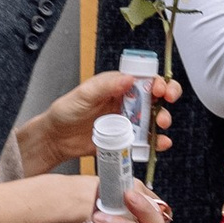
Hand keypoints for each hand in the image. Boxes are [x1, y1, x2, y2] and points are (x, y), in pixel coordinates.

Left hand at [16, 69, 173, 176]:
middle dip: (167, 98)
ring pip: (155, 118)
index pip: (146, 78)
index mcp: (119, 86)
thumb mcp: (84, 94)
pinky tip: (160, 143)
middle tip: (165, 103)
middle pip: (157, 97)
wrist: (56, 139)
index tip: (160, 88)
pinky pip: (147, 140)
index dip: (159, 81)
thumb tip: (129, 78)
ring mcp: (129, 121)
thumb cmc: (66, 111)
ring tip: (160, 125)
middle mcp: (128, 102)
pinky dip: (158, 142)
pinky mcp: (127, 139)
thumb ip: (106, 85)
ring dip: (164, 120)